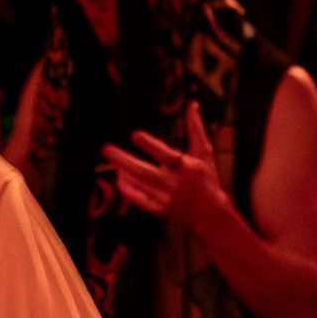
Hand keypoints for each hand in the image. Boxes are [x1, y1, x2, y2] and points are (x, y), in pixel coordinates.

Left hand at [104, 101, 223, 227]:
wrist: (210, 213)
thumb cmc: (205, 178)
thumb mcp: (204, 153)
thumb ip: (196, 128)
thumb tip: (192, 103)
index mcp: (188, 168)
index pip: (166, 155)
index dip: (149, 145)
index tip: (134, 135)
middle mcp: (176, 184)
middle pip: (145, 173)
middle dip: (124, 161)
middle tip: (106, 149)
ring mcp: (167, 199)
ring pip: (139, 185)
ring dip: (123, 172)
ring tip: (112, 160)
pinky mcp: (160, 210)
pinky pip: (138, 200)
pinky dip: (127, 189)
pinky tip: (120, 178)